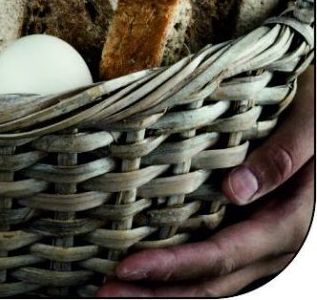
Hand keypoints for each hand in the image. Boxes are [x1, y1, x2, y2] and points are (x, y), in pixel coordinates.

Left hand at [97, 67, 313, 297]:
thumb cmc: (315, 113)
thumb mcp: (308, 129)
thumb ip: (278, 161)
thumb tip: (234, 190)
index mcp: (286, 223)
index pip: (221, 255)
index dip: (172, 266)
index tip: (126, 267)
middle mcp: (273, 246)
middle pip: (210, 281)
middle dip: (155, 291)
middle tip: (101, 292)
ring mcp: (261, 244)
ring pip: (211, 280)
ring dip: (163, 289)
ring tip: (112, 288)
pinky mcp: (249, 233)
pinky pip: (214, 262)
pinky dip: (180, 272)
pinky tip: (146, 269)